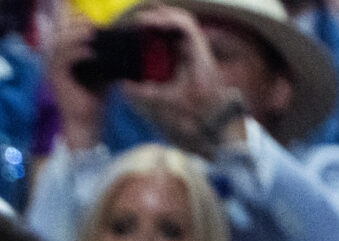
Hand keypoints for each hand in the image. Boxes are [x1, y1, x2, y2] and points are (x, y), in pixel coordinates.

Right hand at [44, 12, 105, 149]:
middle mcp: (55, 65)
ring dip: (76, 37)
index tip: (96, 26)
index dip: (78, 28)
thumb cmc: (94, 99)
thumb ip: (102, 57)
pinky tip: (91, 52)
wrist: (86, 122)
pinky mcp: (56, 79)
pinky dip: (78, 52)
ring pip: (60, 45)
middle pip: (61, 37)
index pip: (66, 37)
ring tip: (92, 34)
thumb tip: (113, 41)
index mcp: (63, 62)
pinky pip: (64, 59)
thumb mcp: (101, 72)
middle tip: (93, 27)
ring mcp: (53, 72)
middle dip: (77, 29)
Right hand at [120, 7, 242, 154]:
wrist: (216, 122)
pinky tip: (145, 45)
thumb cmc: (197, 111)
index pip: (183, 25)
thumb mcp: (169, 102)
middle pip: (178, 21)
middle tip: (137, 23)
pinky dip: (159, 40)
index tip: (144, 23)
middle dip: (158, 19)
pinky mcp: (187, 62)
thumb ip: (145, 94)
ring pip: (176, 31)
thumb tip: (122, 86)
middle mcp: (196, 50)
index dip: (163, 20)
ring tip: (139, 29)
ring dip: (159, 28)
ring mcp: (192, 54)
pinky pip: (173, 44)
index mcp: (197, 54)